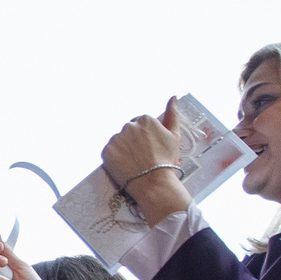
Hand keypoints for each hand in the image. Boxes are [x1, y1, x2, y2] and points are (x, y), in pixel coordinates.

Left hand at [102, 100, 190, 223]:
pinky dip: (115, 157)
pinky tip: (125, 165)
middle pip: (129, 131)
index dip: (146, 137)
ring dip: (124, 148)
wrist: (154, 182)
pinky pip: (110, 151)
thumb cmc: (166, 160)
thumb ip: (173, 114)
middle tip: (141, 156)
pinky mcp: (106, 151)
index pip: (141, 124)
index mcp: (145, 119)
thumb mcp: (175, 136)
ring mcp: (116, 138)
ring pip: (119, 141)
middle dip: (133, 141)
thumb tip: (173, 96)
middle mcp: (129, 125)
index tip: (150, 147)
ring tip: (134, 162)